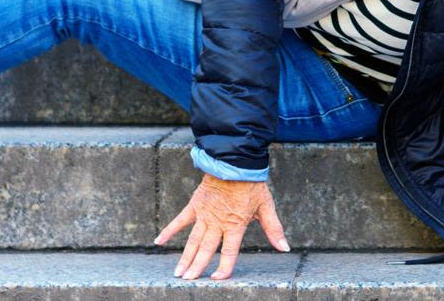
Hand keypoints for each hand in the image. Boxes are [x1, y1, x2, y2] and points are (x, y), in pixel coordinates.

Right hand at [154, 173, 290, 280]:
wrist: (235, 161)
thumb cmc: (252, 184)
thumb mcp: (266, 206)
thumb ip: (273, 229)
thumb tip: (285, 248)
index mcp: (235, 225)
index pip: (229, 252)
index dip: (224, 268)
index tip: (217, 279)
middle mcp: (217, 222)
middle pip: (206, 249)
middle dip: (197, 267)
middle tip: (188, 281)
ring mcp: (204, 214)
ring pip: (192, 240)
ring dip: (185, 257)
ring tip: (178, 272)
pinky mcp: (195, 204)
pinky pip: (180, 220)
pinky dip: (169, 230)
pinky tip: (159, 241)